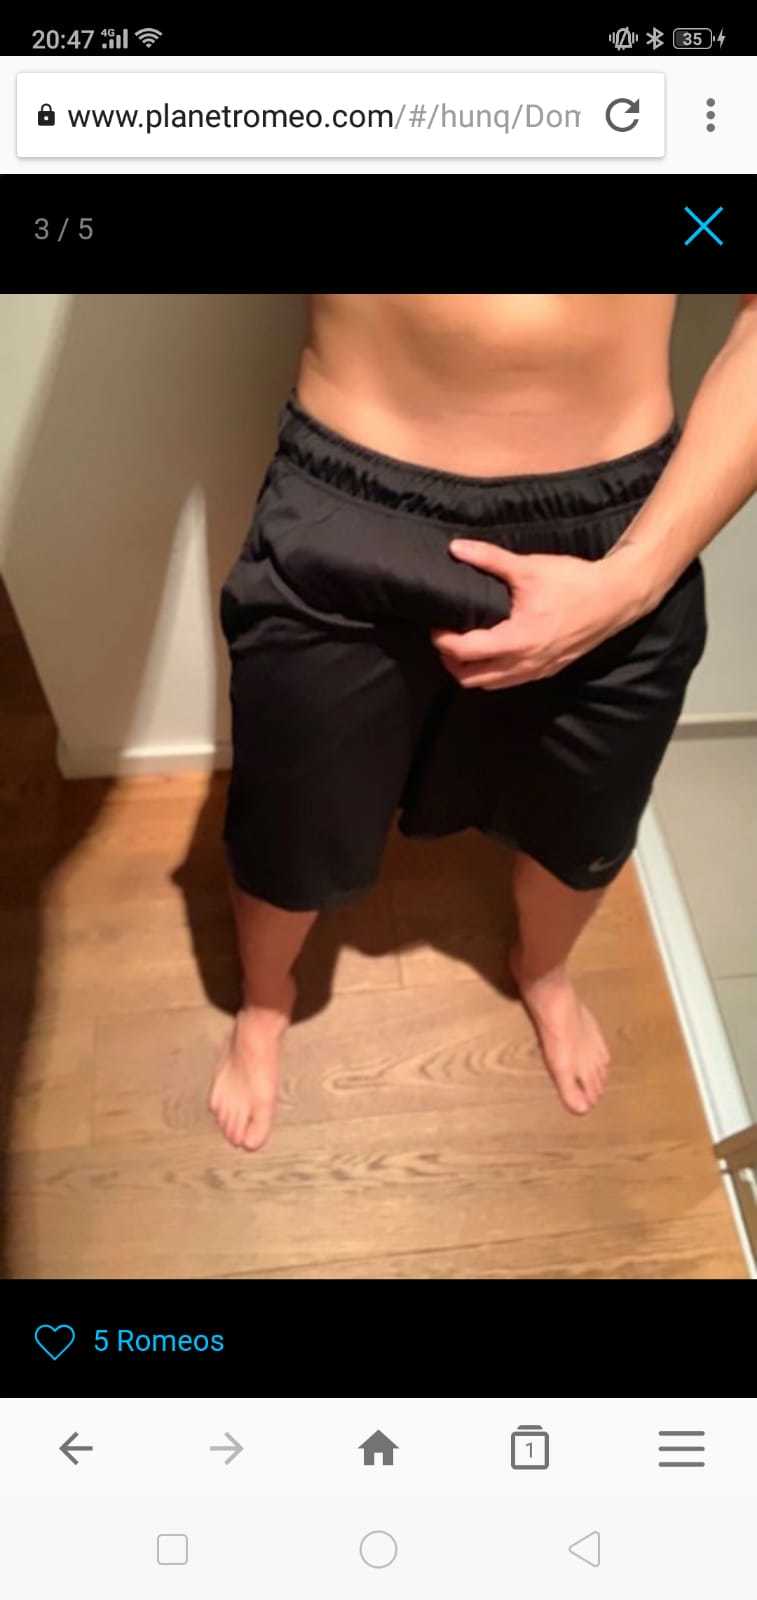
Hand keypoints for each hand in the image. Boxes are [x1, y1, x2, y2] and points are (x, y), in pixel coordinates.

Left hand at [430, 537, 649, 689]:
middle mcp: (525, 663)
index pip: (465, 652)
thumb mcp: (529, 568)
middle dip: (450, 660)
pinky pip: (508, 682)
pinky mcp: (547, 671)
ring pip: (488, 684)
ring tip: (463, 644)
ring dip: (469, 669)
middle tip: (445, 636)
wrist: (615, 598)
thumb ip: (489, 559)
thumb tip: (455, 547)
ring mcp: (536, 671)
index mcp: (517, 640)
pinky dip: (491, 672)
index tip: (436, 624)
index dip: (442, 640)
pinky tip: (490, 651)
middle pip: (470, 678)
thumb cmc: (574, 582)